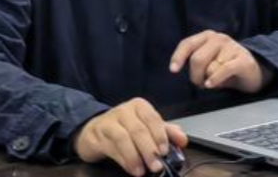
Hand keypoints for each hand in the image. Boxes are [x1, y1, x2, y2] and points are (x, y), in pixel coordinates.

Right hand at [73, 98, 187, 176]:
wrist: (95, 129)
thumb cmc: (125, 128)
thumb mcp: (146, 127)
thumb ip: (165, 131)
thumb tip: (182, 139)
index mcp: (139, 106)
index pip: (152, 118)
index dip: (160, 135)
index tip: (165, 151)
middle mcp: (124, 111)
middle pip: (139, 129)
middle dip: (149, 149)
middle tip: (157, 165)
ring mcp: (109, 121)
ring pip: (124, 138)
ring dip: (135, 156)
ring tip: (142, 170)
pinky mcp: (98, 134)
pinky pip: (112, 147)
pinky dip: (123, 160)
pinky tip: (131, 169)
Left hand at [169, 30, 273, 92]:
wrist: (252, 71)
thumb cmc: (225, 67)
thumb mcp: (208, 62)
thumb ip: (195, 62)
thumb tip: (180, 68)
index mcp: (207, 36)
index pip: (188, 44)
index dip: (178, 56)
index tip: (173, 70)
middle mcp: (219, 38)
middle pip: (197, 58)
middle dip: (195, 75)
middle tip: (200, 83)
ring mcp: (232, 47)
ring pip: (210, 67)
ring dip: (208, 79)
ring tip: (213, 81)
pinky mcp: (242, 59)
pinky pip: (223, 70)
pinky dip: (215, 79)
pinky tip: (212, 85)